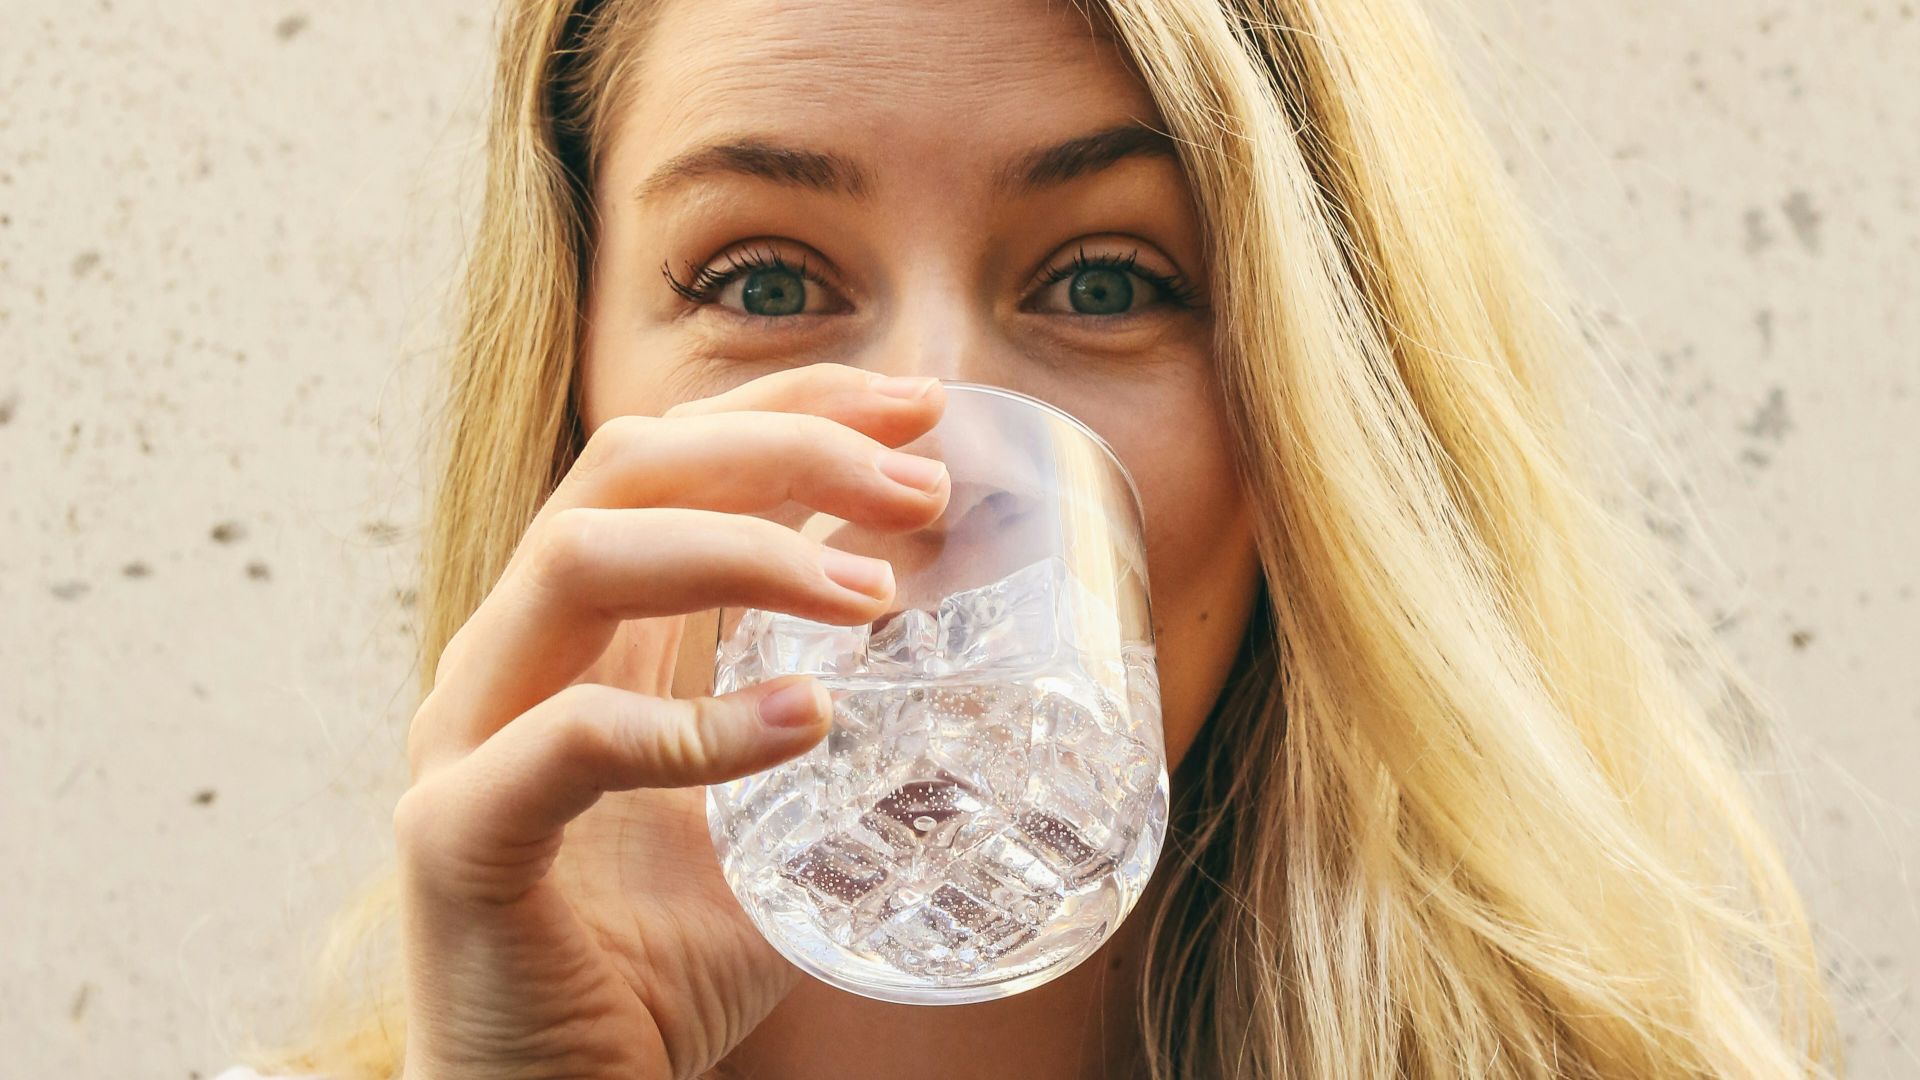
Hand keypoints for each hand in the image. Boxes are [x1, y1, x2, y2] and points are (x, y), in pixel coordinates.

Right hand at [395, 364, 948, 1079]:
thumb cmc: (655, 959)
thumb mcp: (763, 816)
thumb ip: (817, 727)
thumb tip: (961, 671)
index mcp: (579, 630)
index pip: (671, 458)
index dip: (788, 406)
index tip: (917, 407)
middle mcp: (512, 653)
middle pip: (624, 469)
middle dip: (782, 449)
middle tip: (919, 487)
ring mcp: (468, 735)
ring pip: (580, 561)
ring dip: (744, 553)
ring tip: (878, 595)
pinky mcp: (457, 836)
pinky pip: (566, 742)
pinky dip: (691, 723)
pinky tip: (804, 722)